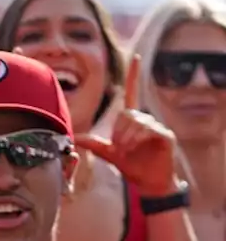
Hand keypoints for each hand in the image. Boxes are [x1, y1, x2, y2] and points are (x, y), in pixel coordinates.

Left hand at [75, 55, 178, 196]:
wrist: (149, 183)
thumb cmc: (132, 167)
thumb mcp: (110, 155)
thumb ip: (95, 144)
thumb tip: (75, 138)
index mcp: (132, 121)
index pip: (132, 93)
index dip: (133, 76)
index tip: (136, 57)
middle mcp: (145, 119)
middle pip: (126, 114)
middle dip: (117, 132)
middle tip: (119, 147)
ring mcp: (157, 126)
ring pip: (135, 122)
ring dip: (125, 138)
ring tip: (126, 150)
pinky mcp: (166, 135)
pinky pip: (147, 129)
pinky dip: (136, 139)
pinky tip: (135, 148)